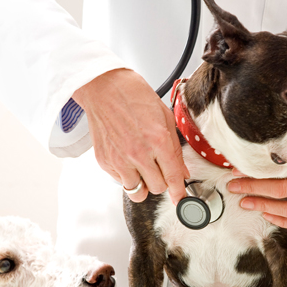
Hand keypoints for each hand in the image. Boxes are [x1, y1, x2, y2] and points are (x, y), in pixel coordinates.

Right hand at [72, 69, 189, 203]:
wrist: (104, 88)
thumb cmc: (134, 97)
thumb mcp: (165, 118)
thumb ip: (175, 149)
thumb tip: (182, 172)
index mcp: (158, 141)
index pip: (173, 178)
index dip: (179, 192)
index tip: (181, 198)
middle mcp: (138, 154)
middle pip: (157, 188)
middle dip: (161, 182)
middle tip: (158, 169)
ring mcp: (119, 160)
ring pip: (138, 192)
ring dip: (143, 184)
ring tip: (142, 168)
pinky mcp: (105, 162)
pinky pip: (121, 182)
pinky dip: (126, 176)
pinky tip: (126, 158)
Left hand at [226, 124, 286, 228]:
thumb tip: (265, 129)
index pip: (281, 168)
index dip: (256, 170)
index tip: (237, 169)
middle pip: (280, 190)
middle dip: (253, 188)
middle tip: (234, 186)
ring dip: (263, 207)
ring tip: (244, 202)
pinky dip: (282, 221)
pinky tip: (266, 214)